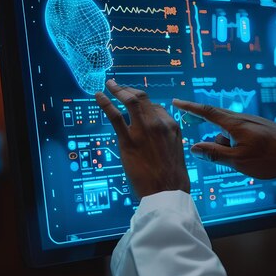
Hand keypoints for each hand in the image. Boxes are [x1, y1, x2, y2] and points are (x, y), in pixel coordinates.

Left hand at [95, 80, 189, 197]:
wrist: (167, 191)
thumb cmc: (173, 177)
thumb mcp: (176, 151)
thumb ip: (167, 138)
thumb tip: (157, 136)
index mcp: (172, 126)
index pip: (156, 107)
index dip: (143, 103)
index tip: (134, 102)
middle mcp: (158, 123)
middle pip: (143, 98)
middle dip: (129, 89)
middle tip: (119, 86)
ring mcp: (143, 130)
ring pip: (130, 101)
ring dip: (118, 89)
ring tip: (109, 84)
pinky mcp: (128, 141)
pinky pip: (115, 116)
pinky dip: (105, 103)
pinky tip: (98, 96)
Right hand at [172, 99, 275, 184]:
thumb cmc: (269, 158)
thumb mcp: (238, 160)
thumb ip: (215, 154)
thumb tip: (194, 149)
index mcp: (234, 124)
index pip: (206, 112)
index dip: (190, 108)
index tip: (176, 101)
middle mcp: (242, 119)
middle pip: (216, 118)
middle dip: (202, 121)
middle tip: (189, 122)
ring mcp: (252, 123)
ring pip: (228, 131)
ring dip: (224, 142)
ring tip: (236, 160)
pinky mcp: (259, 129)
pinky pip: (239, 134)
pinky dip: (234, 143)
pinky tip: (246, 157)